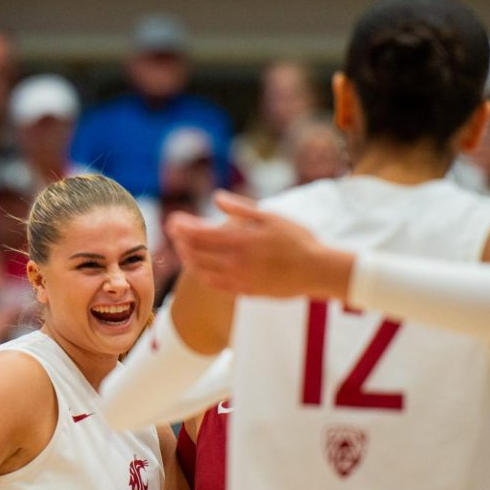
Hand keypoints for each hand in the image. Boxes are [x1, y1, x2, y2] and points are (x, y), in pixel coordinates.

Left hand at [165, 191, 353, 299]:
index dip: (183, 227)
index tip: (173, 220)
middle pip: (196, 252)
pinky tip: (200, 268)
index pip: (201, 234)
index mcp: (240, 240)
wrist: (317, 271)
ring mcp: (239, 279)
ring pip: (202, 270)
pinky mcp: (245, 291)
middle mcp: (235, 261)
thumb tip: (216, 198)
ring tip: (182, 248)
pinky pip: (215, 284)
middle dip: (180, 240)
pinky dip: (202, 274)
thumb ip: (240, 209)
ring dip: (188, 257)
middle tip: (173, 231)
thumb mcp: (270, 217)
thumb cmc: (297, 239)